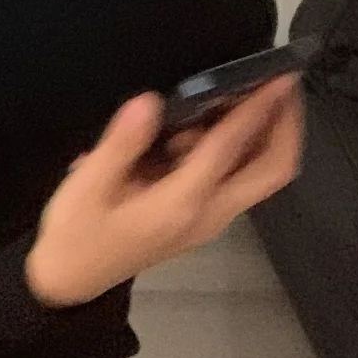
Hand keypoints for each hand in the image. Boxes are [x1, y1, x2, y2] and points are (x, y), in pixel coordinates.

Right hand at [26, 74, 303, 306]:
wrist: (71, 281)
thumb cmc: (76, 233)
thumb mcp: (87, 187)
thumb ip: (120, 144)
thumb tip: (148, 101)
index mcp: (182, 204)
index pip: (230, 149)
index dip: (257, 110)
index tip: (278, 77)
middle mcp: (209, 213)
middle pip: (271, 170)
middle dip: (286, 125)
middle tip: (282, 83)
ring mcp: (209, 217)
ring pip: (259, 174)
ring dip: (264, 133)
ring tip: (245, 89)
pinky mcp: (202, 215)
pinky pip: (238, 175)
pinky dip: (241, 144)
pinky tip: (210, 117)